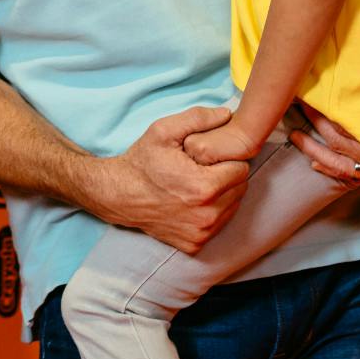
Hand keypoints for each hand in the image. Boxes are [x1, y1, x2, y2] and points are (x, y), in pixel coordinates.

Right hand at [95, 104, 250, 254]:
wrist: (118, 195)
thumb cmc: (142, 162)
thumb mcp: (163, 131)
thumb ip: (198, 118)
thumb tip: (228, 114)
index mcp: (204, 187)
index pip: (241, 168)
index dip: (227, 158)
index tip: (210, 157)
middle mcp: (207, 215)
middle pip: (240, 188)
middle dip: (226, 176)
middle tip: (202, 169)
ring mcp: (201, 233)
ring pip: (232, 207)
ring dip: (222, 195)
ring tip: (197, 184)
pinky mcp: (195, 244)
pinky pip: (219, 224)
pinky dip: (211, 212)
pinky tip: (193, 202)